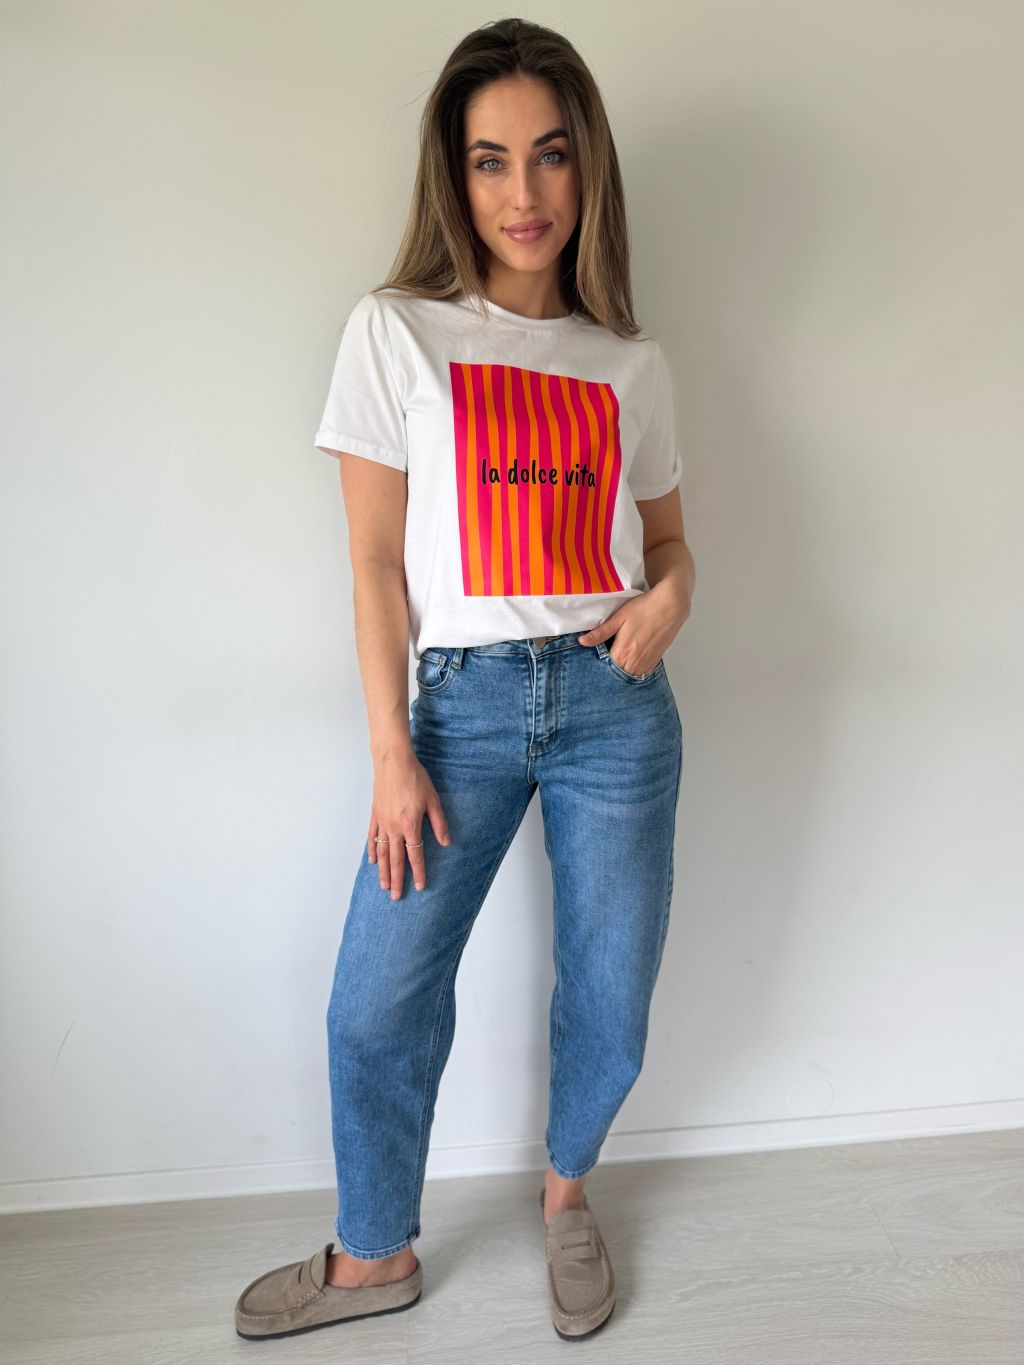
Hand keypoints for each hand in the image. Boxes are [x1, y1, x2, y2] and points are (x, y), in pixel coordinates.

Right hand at [368, 750, 450, 899]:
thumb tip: (446, 842)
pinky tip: (373, 862)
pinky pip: (371, 838)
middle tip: (396, 897)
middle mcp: (394, 828)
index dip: (418, 872)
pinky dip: (372, 851)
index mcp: (410, 826)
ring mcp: (382, 822)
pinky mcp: (374, 815)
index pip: (415, 855)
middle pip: (395, 860)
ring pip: (381, 853)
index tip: (419, 887)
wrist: (393, 761)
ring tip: (384, 886)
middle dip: (397, 880)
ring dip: (383, 871)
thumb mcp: (433, 800)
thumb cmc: (415, 778)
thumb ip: (439, 823)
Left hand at [577, 582, 688, 675]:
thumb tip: (582, 642)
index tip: (593, 660)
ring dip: (622, 671)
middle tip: (605, 659)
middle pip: (616, 674)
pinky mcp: (655, 660)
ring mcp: (646, 663)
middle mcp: (634, 662)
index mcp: (622, 652)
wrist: (671, 605)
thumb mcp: (618, 618)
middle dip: (609, 670)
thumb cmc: (644, 609)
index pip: (605, 668)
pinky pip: (641, 673)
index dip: (598, 665)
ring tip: (617, 659)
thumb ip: (601, 633)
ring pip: (629, 675)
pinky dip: (634, 670)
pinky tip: (630, 660)